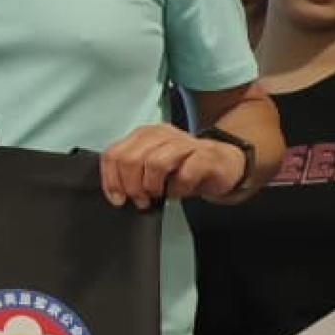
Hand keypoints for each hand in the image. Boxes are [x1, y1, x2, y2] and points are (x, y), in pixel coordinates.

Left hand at [100, 124, 244, 207]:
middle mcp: (162, 134)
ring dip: (153, 186)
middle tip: (141, 200)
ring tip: (159, 194)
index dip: (111, 180)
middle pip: (130, 159)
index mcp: (144, 135)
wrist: (223, 165)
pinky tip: (179, 191)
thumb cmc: (183, 169)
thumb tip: (116, 194)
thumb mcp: (150, 169)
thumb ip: (131, 174)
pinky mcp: (206, 155)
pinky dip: (178, 189)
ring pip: (154, 164)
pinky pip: (184, 174)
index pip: (113, 154)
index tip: (117, 199)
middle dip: (131, 186)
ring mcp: (185, 142)